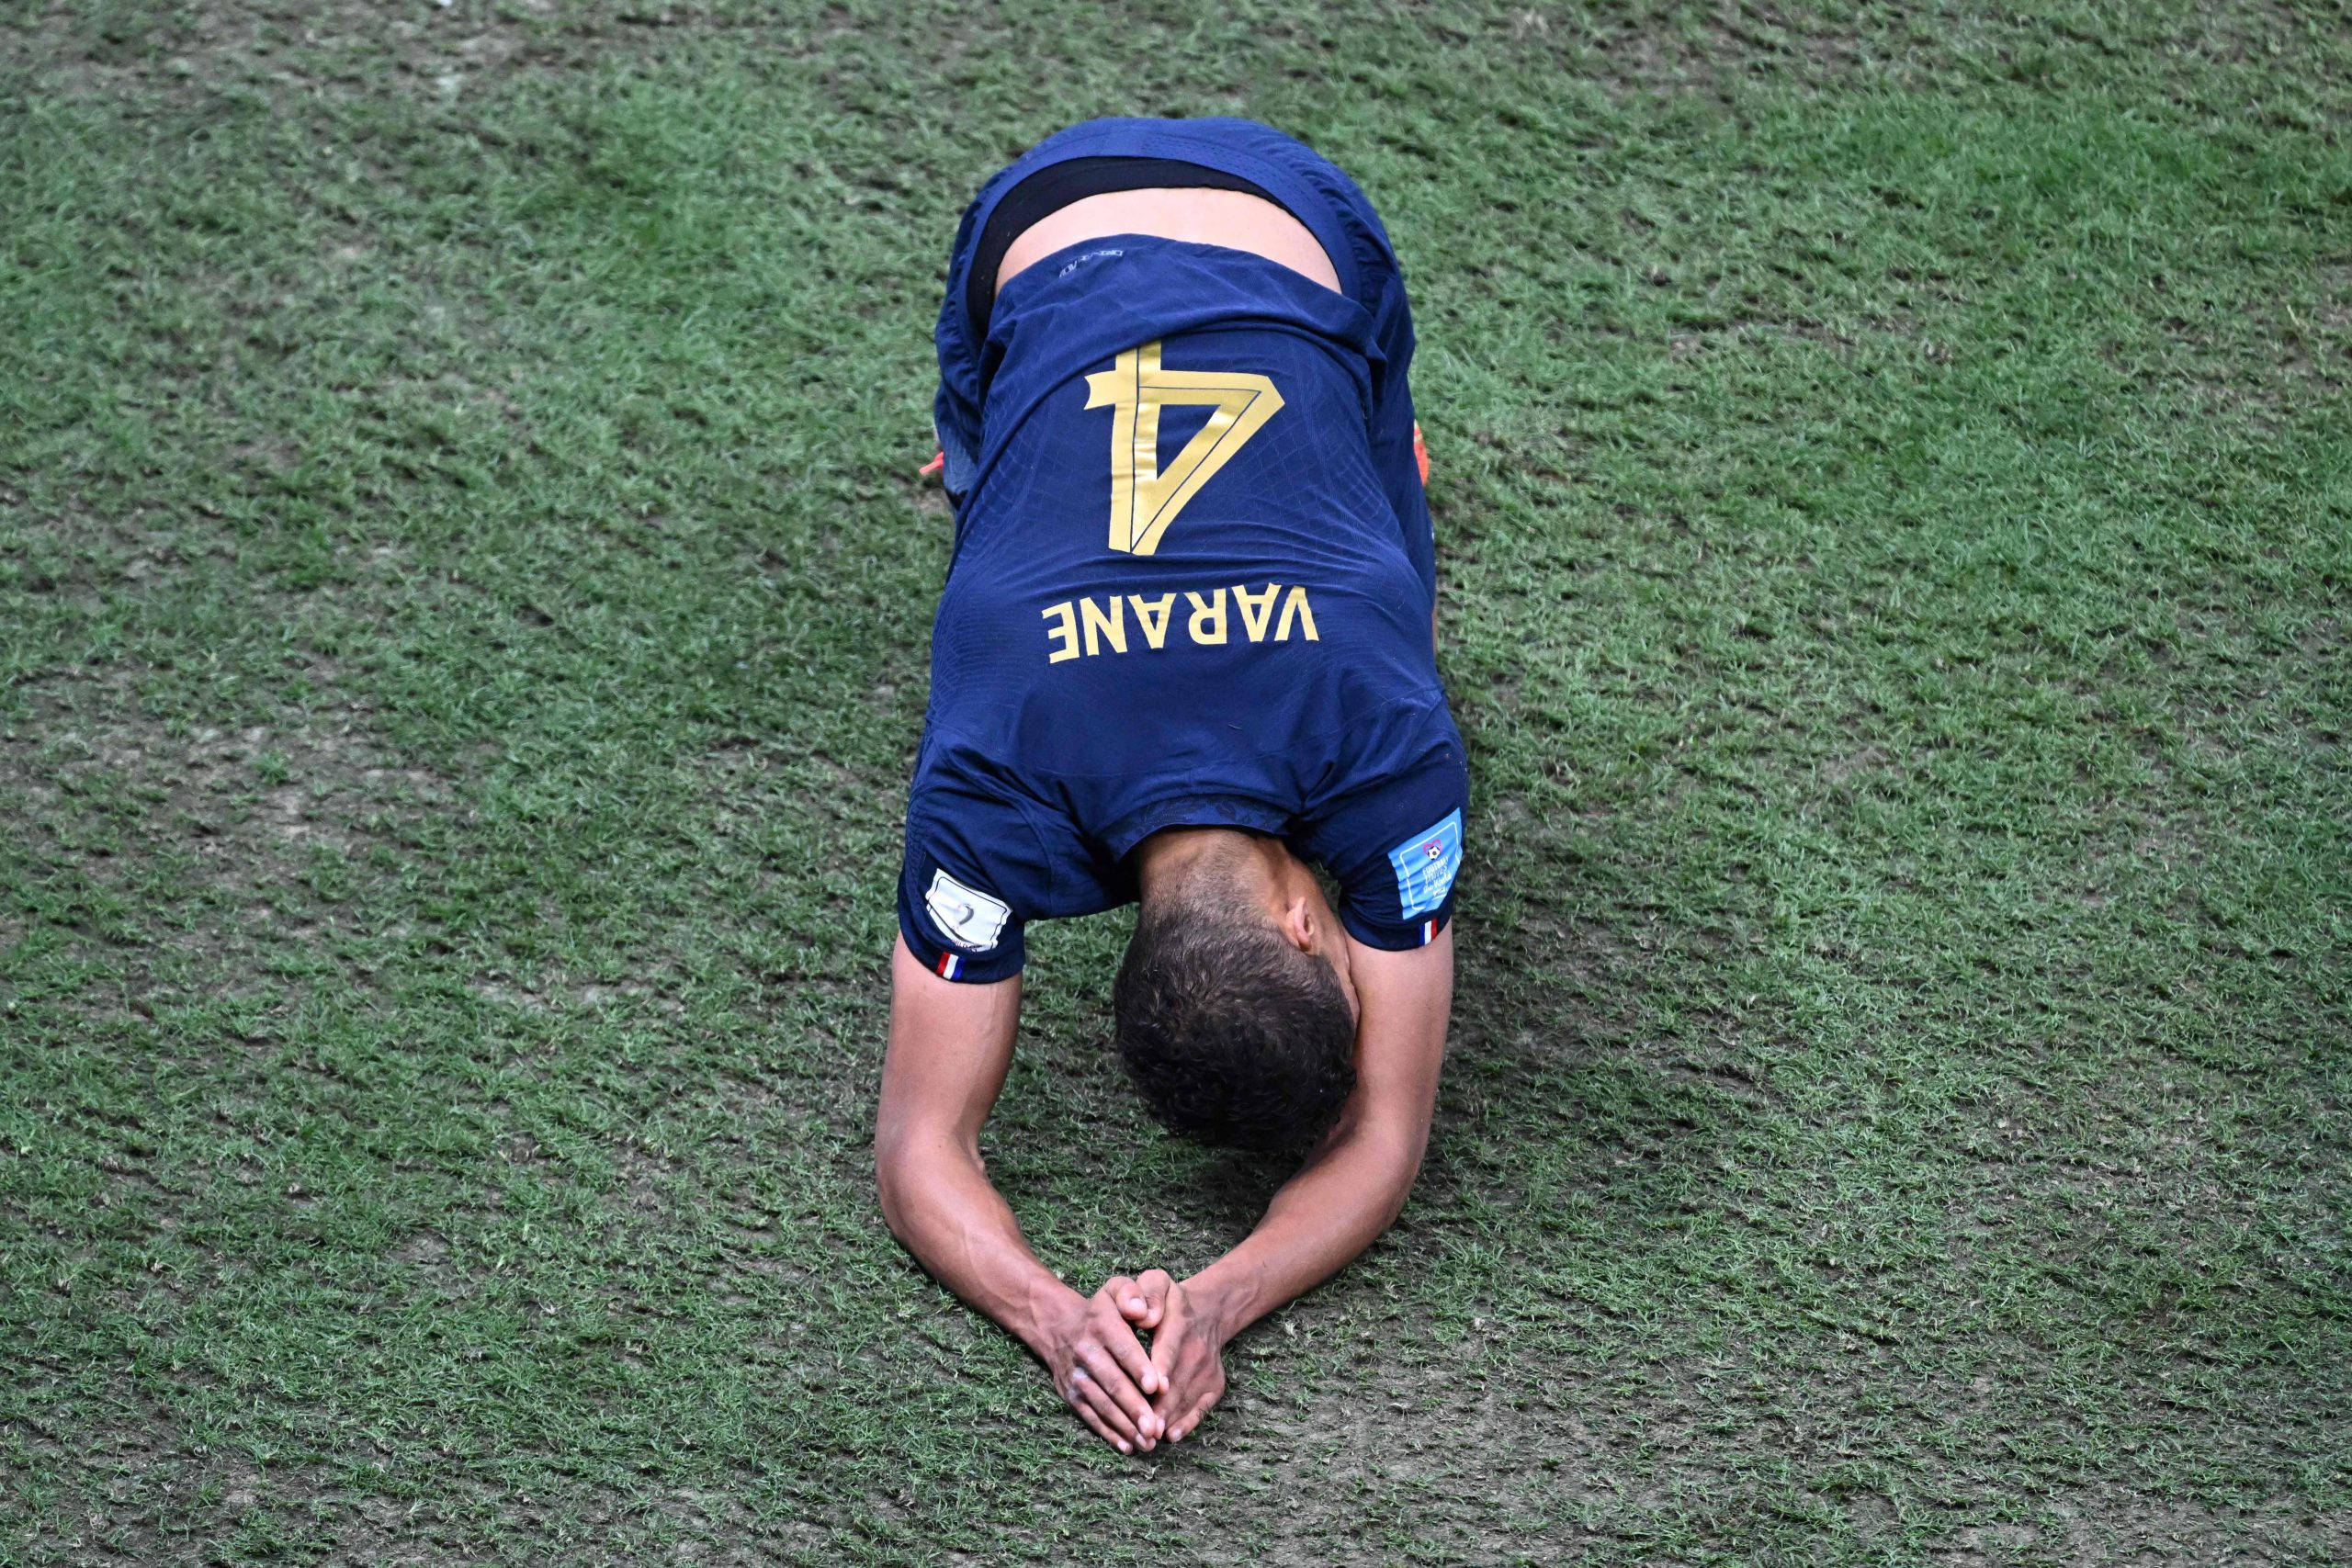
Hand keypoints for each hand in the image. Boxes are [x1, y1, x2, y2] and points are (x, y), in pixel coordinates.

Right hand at [1031, 1282, 1166, 1454]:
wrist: (1059, 1327)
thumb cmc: (1103, 1310)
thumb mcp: (1115, 1289)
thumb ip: (1131, 1293)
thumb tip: (1142, 1310)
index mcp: (1101, 1325)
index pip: (1121, 1347)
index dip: (1138, 1367)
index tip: (1156, 1386)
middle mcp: (1086, 1352)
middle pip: (1112, 1382)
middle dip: (1134, 1407)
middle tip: (1155, 1426)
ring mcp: (1077, 1377)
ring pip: (1102, 1404)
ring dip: (1124, 1425)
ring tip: (1147, 1442)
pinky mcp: (1072, 1395)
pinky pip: (1090, 1416)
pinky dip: (1108, 1433)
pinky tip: (1127, 1445)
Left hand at [1114, 1269, 1229, 1443]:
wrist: (1208, 1311)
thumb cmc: (1168, 1301)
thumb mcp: (1156, 1283)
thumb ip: (1146, 1291)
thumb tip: (1141, 1314)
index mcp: (1179, 1320)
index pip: (1169, 1345)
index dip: (1161, 1366)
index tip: (1152, 1386)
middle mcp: (1197, 1347)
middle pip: (1178, 1379)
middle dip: (1162, 1404)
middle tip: (1143, 1426)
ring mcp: (1208, 1368)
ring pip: (1187, 1397)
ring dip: (1169, 1418)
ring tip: (1149, 1436)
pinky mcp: (1214, 1384)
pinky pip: (1202, 1406)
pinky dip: (1188, 1422)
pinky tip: (1172, 1434)